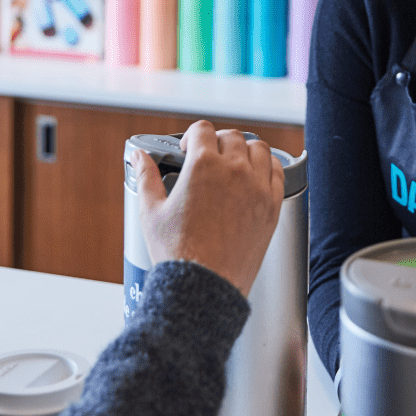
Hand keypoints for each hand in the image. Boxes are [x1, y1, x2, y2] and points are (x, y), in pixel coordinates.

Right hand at [132, 120, 284, 297]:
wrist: (206, 285)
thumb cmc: (178, 252)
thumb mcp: (151, 211)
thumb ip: (145, 176)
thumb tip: (138, 156)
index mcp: (203, 166)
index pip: (203, 129)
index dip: (192, 136)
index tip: (188, 150)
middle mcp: (235, 170)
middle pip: (232, 137)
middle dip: (217, 142)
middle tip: (208, 158)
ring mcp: (257, 187)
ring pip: (259, 149)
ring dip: (245, 150)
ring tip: (233, 163)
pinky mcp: (272, 205)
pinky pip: (277, 172)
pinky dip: (267, 167)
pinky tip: (256, 176)